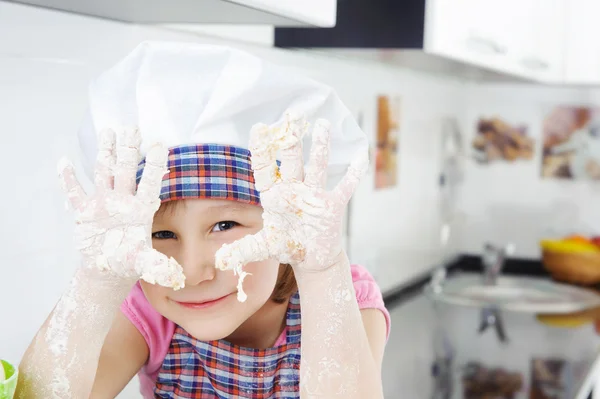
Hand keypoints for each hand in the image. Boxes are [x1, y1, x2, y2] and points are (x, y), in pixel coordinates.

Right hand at [58, 128, 184, 288]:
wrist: (108, 269)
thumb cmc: (129, 262)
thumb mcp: (144, 263)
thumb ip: (158, 265)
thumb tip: (176, 275)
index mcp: (140, 209)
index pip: (149, 183)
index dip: (154, 166)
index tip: (160, 145)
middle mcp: (123, 201)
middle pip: (126, 170)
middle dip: (128, 150)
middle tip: (132, 127)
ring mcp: (103, 203)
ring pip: (104, 173)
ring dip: (105, 153)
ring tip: (108, 131)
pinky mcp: (85, 212)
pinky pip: (75, 192)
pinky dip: (68, 179)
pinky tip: (64, 162)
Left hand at [215, 113, 367, 298]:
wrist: (311, 258)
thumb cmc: (286, 245)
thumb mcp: (264, 247)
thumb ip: (244, 249)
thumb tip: (220, 259)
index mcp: (275, 196)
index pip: (266, 169)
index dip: (262, 149)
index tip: (259, 127)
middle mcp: (295, 191)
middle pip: (293, 161)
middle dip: (292, 139)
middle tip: (292, 114)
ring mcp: (315, 196)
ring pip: (318, 167)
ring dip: (320, 147)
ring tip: (322, 123)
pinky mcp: (333, 206)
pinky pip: (345, 188)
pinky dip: (354, 174)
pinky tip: (361, 156)